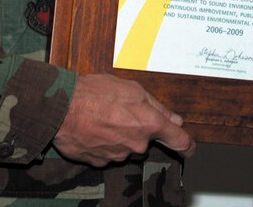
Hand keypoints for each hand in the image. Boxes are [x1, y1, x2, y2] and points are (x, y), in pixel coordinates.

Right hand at [53, 73, 195, 166]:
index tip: (189, 148)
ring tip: (103, 117)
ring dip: (119, 136)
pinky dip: (103, 144)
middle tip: (120, 113)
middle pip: (145, 142)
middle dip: (137, 130)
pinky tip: (93, 128)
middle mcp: (137, 144)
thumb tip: (174, 119)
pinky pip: (107, 153)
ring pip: (125, 147)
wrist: (62, 108)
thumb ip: (157, 106)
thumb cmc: (95, 93)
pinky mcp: (99, 162)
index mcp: (150, 124)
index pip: (179, 141)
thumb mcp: (133, 89)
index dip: (187, 146)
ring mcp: (118, 155)